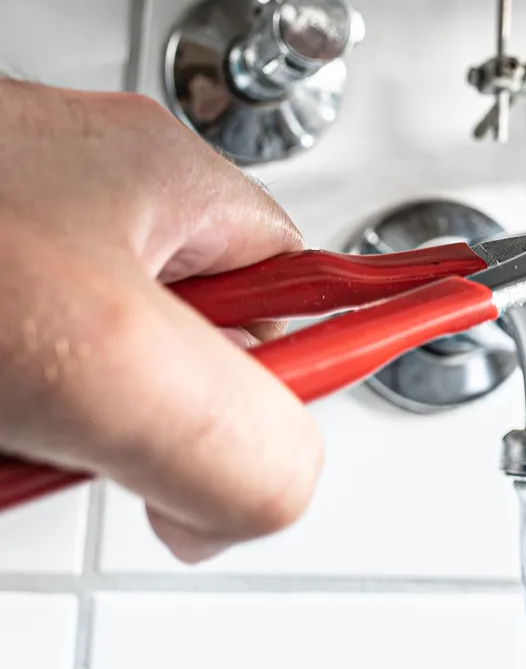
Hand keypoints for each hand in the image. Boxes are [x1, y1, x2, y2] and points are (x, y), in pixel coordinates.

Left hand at [0, 81, 321, 562]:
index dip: (311, 361)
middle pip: (187, 342)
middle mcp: (91, 194)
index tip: (348, 399)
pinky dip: (4, 422)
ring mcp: (21, 234)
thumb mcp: (106, 362)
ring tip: (4, 433)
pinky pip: (19, 377)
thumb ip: (240, 440)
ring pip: (83, 373)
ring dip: (52, 429)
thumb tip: (275, 495)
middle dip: (141, 421)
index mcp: (164, 174)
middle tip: (92, 443)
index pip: (300, 281)